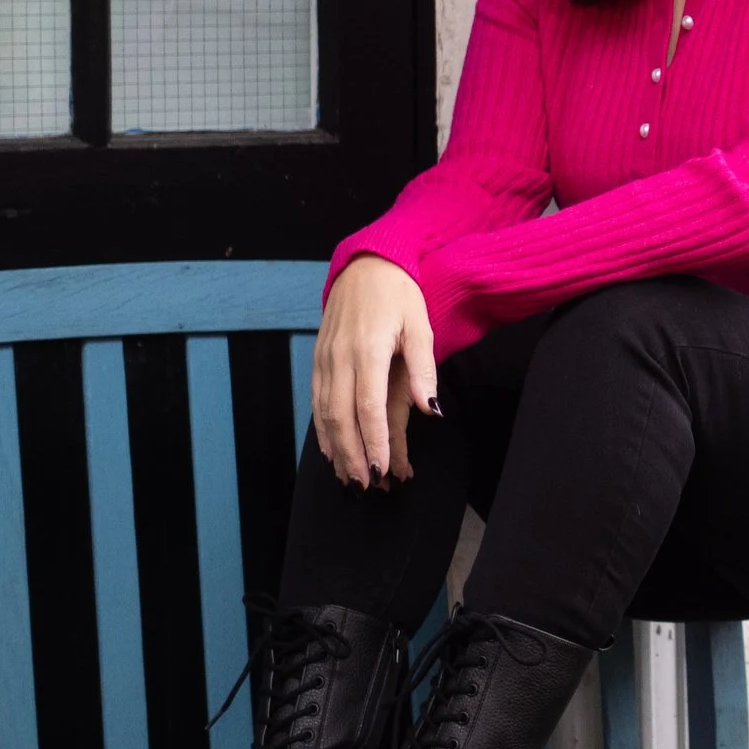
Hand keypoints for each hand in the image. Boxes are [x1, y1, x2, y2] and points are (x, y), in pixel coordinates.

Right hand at [312, 254, 438, 488]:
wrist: (366, 263)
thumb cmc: (399, 293)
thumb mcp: (420, 326)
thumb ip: (424, 370)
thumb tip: (432, 410)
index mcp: (367, 350)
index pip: (368, 407)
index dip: (374, 442)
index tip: (381, 470)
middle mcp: (339, 358)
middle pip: (340, 418)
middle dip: (351, 455)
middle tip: (365, 485)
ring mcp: (324, 358)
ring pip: (324, 413)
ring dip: (335, 448)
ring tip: (349, 476)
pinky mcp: (318, 358)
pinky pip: (316, 401)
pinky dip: (321, 429)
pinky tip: (330, 448)